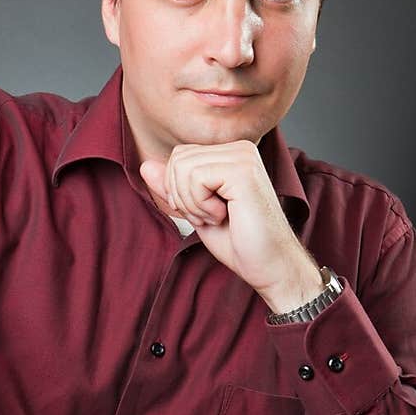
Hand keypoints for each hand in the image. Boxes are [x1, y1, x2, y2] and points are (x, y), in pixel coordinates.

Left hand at [139, 141, 322, 314]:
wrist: (270, 266)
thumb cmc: (239, 242)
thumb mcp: (195, 211)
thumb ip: (172, 187)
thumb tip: (145, 165)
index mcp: (230, 154)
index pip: (179, 156)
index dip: (178, 190)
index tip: (204, 212)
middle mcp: (239, 148)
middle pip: (177, 159)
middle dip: (182, 196)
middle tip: (210, 217)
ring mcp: (243, 156)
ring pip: (183, 167)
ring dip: (192, 203)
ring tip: (218, 217)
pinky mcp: (243, 169)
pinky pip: (195, 177)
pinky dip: (201, 204)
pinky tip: (224, 215)